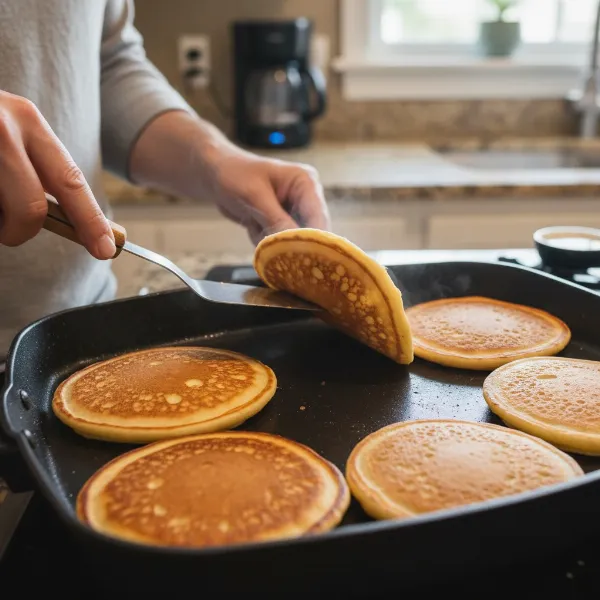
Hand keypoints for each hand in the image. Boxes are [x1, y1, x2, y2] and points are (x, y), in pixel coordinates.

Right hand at [0, 91, 115, 258]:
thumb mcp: (9, 131)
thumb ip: (35, 169)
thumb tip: (72, 222)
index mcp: (26, 120)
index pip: (71, 181)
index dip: (90, 221)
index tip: (106, 249)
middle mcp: (1, 127)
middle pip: (31, 208)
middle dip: (20, 231)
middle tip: (8, 230)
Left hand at [129, 111, 330, 244]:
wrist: (215, 173)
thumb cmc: (233, 174)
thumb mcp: (254, 196)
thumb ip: (275, 220)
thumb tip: (294, 245)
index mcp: (306, 183)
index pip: (318, 218)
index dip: (314, 241)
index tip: (306, 260)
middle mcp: (305, 199)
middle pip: (310, 234)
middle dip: (289, 243)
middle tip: (270, 243)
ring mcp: (294, 212)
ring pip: (292, 243)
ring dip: (271, 242)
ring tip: (252, 221)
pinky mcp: (282, 224)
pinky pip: (278, 244)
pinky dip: (262, 241)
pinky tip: (250, 224)